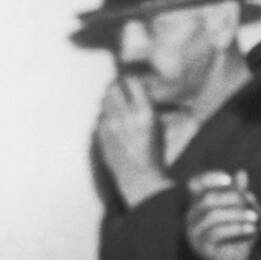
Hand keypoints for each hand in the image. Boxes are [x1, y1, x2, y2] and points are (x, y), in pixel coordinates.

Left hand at [95, 75, 170, 206]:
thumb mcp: (160, 128)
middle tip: (121, 88)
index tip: (131, 80)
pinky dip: (106, 115)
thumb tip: (140, 91)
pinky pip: (100, 117)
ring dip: (110, 100)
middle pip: (113, 88)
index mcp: (145, 114)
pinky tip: (114, 122)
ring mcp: (110, 126)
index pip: (132, 83)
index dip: (131, 80)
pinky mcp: (100, 135)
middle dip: (117, 86)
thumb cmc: (155, 154)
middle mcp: (126, 117)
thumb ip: (150, 108)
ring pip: (104, 101)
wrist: (140, 179)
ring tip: (117, 104)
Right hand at [185, 169, 258, 259]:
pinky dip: (237, 229)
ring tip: (254, 217)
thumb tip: (241, 173)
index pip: (194, 184)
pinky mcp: (200, 247)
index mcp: (197, 203)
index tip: (228, 179)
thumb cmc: (236, 233)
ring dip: (237, 214)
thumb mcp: (240, 211)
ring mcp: (193, 232)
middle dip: (231, 197)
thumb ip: (239, 193)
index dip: (209, 178)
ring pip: (213, 216)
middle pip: (207, 199)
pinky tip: (251, 229)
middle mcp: (191, 216)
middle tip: (250, 199)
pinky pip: (217, 233)